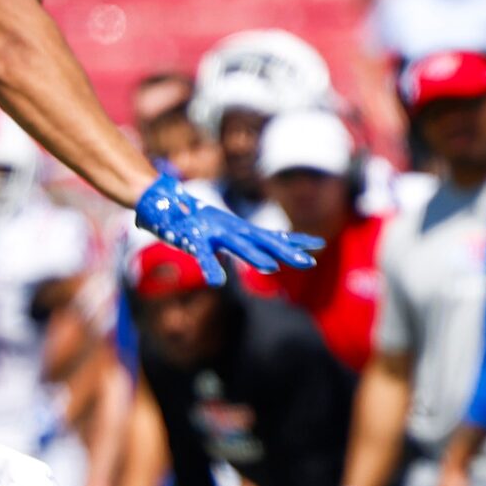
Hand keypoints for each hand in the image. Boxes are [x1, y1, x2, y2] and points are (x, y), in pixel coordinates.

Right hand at [132, 173, 319, 283]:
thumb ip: (247, 242)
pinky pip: (202, 255)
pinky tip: (216, 282)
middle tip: (309, 262)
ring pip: (238, 246)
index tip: (320, 245)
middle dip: (287, 252)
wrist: (164, 204)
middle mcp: (233, 229)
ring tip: (271, 268)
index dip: (296, 241)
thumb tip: (269, 253)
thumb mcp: (227, 232)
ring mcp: (215, 233)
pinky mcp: (194, 239)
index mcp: (241, 230)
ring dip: (255, 256)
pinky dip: (209, 267)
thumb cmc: (197, 222)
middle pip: (265, 242)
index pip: (275, 236)